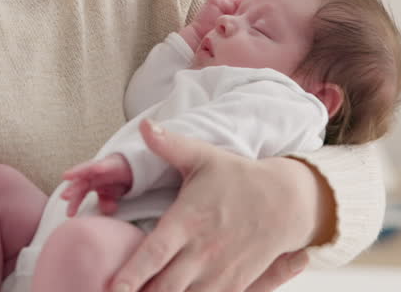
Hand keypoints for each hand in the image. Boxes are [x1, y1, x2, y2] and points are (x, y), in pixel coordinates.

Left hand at [61, 153, 133, 216]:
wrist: (126, 165)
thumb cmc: (112, 181)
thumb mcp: (110, 195)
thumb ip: (106, 202)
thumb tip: (107, 210)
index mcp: (88, 184)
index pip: (79, 195)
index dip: (74, 204)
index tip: (69, 215)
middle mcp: (91, 175)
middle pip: (79, 183)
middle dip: (71, 189)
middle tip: (64, 196)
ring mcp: (98, 167)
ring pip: (85, 169)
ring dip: (77, 172)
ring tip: (67, 176)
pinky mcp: (109, 163)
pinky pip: (104, 165)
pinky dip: (100, 167)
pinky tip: (97, 169)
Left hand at [109, 119, 314, 291]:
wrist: (287, 202)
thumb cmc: (238, 178)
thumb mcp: (204, 156)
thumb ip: (170, 145)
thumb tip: (144, 125)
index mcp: (188, 221)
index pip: (153, 254)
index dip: (131, 274)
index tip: (112, 288)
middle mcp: (202, 251)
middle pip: (164, 287)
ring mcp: (219, 272)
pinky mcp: (235, 285)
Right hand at [184, 0, 254, 46]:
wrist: (200, 37)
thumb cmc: (216, 38)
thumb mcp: (235, 33)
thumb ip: (244, 28)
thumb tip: (260, 32)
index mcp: (235, 18)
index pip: (249, 11)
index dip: (256, 11)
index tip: (268, 8)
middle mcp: (230, 9)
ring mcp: (222, 1)